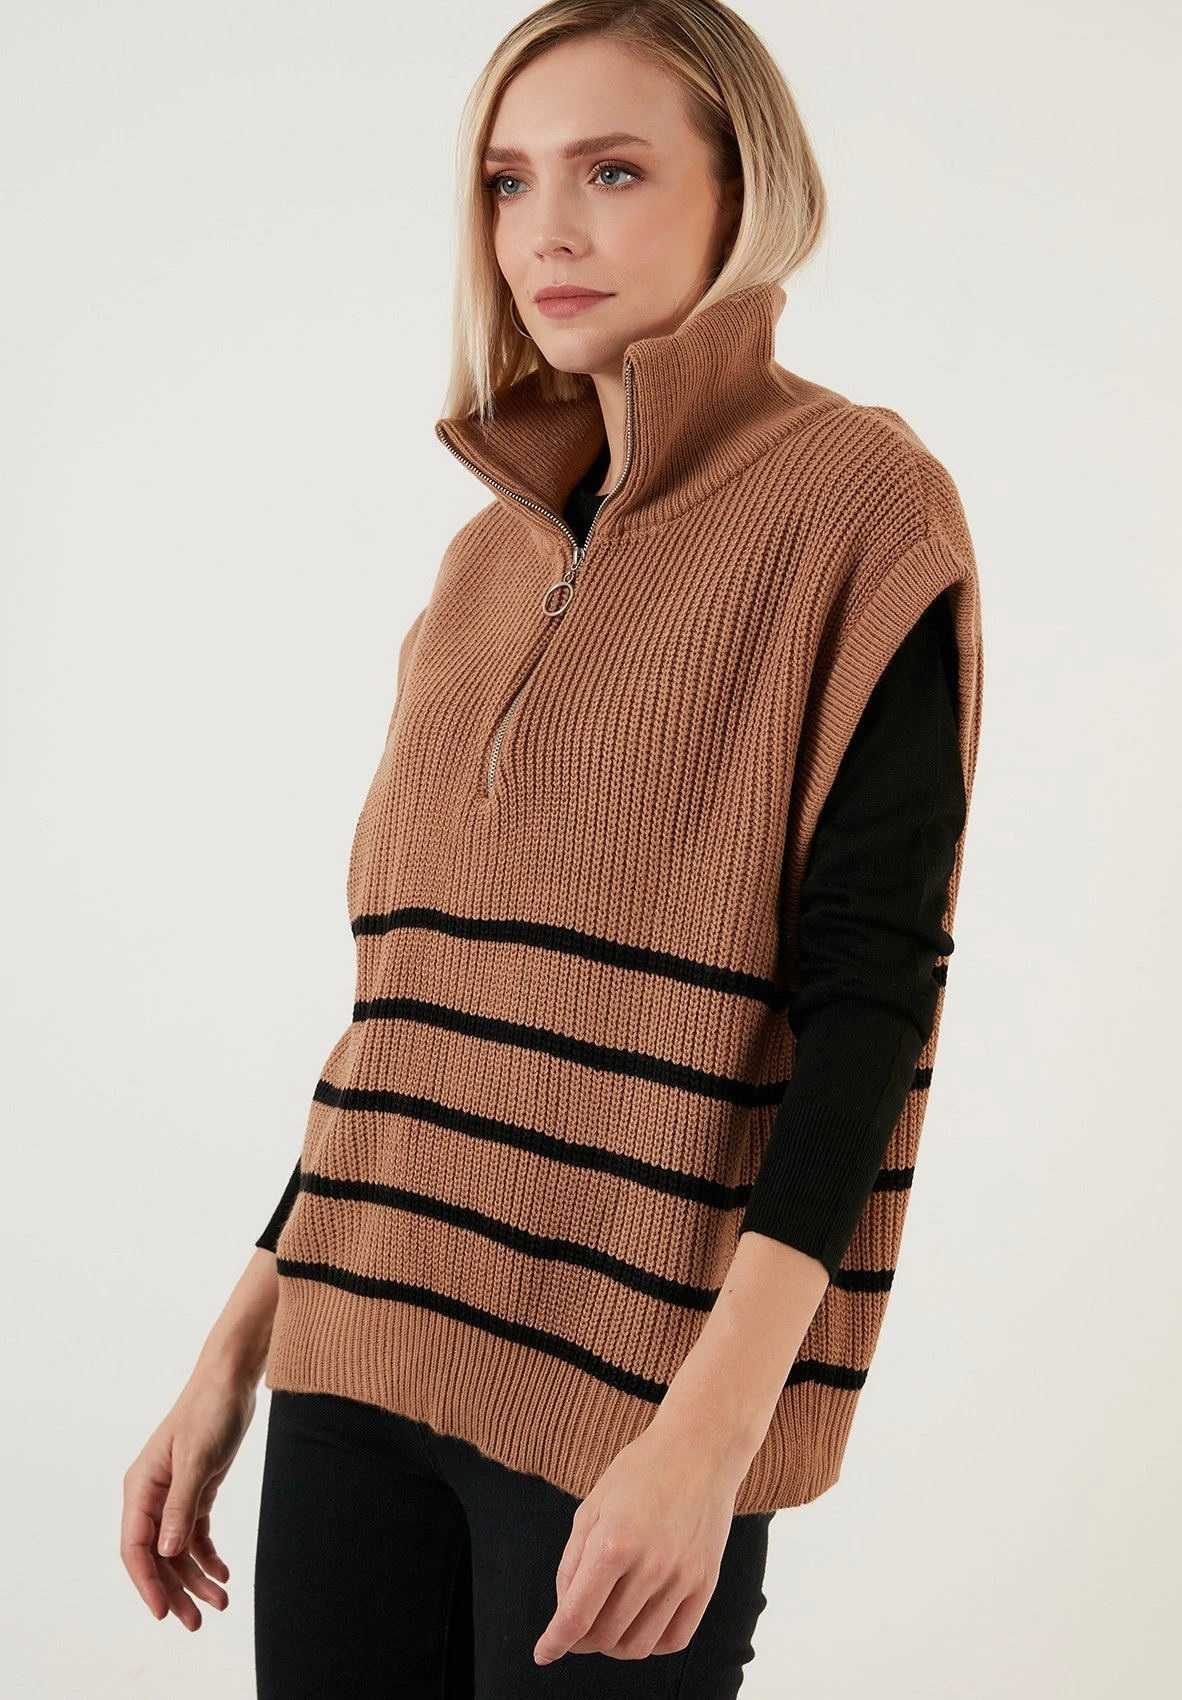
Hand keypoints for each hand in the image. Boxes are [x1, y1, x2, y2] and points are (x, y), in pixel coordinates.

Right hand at [120, 1373, 256, 1630]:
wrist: (231, 1382)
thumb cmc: (208, 1412)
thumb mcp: (196, 1459)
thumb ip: (180, 1505)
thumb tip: (165, 1552)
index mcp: (141, 1487)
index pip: (135, 1546)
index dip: (147, 1582)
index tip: (163, 1612)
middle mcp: (151, 1496)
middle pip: (157, 1556)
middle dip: (175, 1591)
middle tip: (196, 1623)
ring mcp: (173, 1496)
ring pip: (177, 1551)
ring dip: (196, 1578)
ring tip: (220, 1603)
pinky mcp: (196, 1492)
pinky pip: (195, 1536)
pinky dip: (208, 1557)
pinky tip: (223, 1574)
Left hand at [532, 1416, 747, 1664]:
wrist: (700, 1448)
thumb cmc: (642, 1470)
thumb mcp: (592, 1506)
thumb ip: (572, 1562)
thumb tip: (565, 1610)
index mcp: (613, 1543)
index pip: (575, 1617)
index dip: (554, 1642)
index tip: (544, 1652)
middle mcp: (649, 1566)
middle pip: (604, 1636)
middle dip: (581, 1640)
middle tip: (576, 1626)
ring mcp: (681, 1577)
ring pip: (639, 1645)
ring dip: (614, 1647)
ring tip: (606, 1626)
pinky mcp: (706, 1582)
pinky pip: (675, 1639)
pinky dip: (651, 1643)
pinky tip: (640, 1624)